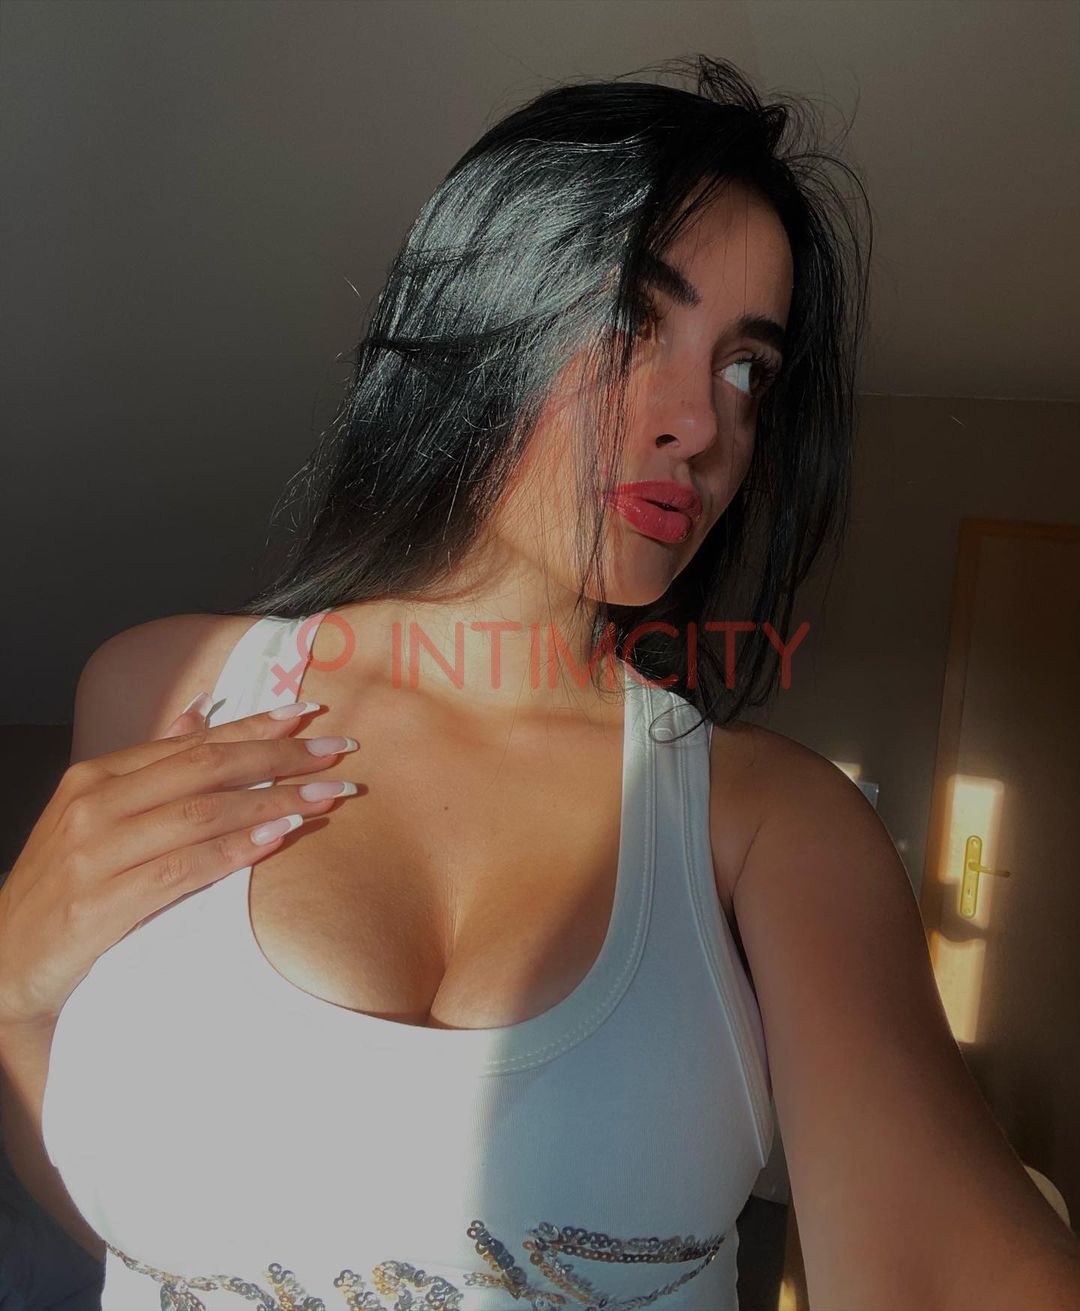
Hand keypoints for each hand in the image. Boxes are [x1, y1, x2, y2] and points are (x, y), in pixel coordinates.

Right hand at [0, 692, 359, 1027]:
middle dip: (279, 756)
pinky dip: (235, 851)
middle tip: (337, 751)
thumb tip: (200, 710)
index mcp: (96, 776)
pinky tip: (278, 838)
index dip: (256, 726)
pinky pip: (182, 869)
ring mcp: (93, 853)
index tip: (310, 715)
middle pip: (206, 768)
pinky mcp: (98, 905)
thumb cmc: (64, 888)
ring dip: (274, 801)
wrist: (3, 966)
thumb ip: (151, 764)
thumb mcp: (99, 815)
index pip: (193, 742)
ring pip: (202, 813)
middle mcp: (93, 805)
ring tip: (327, 795)